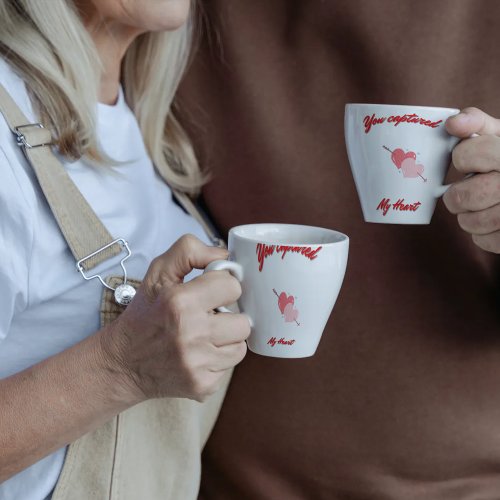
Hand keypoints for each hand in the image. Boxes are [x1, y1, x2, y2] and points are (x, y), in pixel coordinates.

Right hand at [101, 235, 249, 402]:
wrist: (123, 363)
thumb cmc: (145, 313)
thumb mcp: (158, 272)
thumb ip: (190, 251)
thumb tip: (226, 257)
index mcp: (180, 302)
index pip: (233, 286)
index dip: (222, 287)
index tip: (210, 293)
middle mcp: (191, 333)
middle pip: (244, 321)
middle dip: (228, 316)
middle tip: (208, 317)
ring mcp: (197, 363)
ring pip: (241, 345)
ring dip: (227, 339)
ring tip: (204, 335)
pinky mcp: (202, 385)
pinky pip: (230, 367)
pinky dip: (218, 360)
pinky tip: (198, 354)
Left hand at [444, 107, 499, 252]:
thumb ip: (478, 124)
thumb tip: (452, 124)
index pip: (465, 155)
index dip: (462, 158)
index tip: (472, 162)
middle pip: (462, 196)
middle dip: (456, 196)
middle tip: (465, 192)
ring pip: (470, 222)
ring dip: (467, 217)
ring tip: (481, 208)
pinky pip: (484, 241)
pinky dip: (482, 235)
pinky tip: (493, 223)